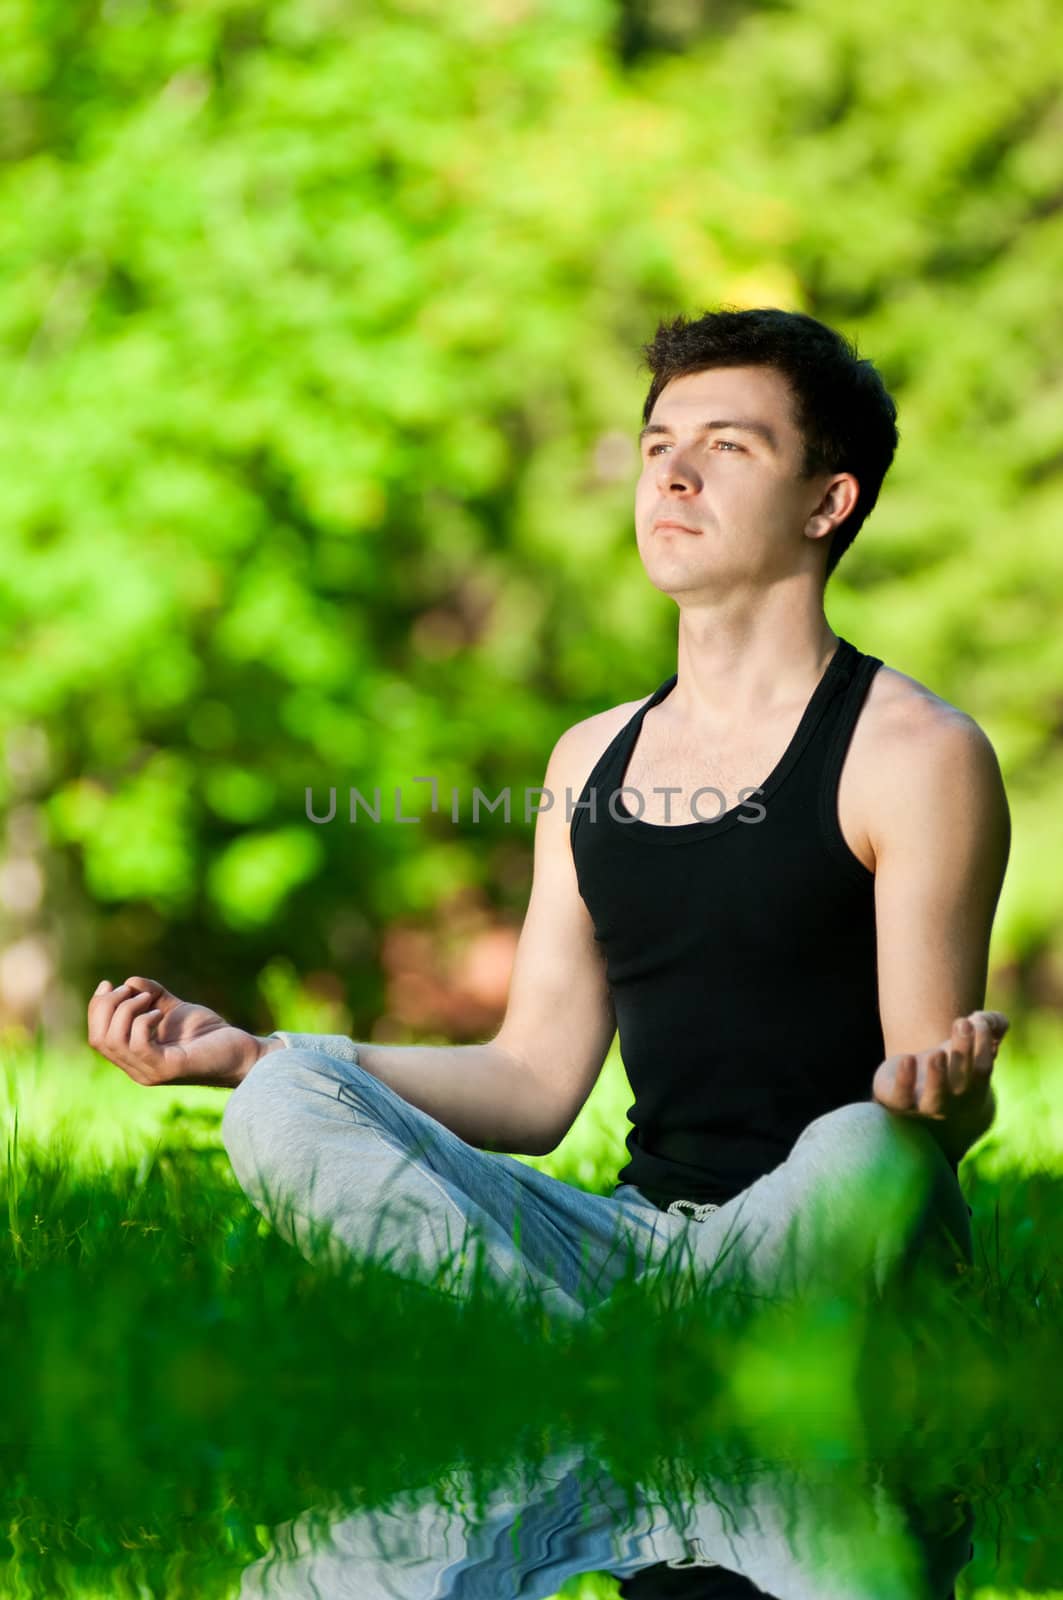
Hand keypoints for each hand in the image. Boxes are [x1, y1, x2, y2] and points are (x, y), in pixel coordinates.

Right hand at [87, 975, 262, 1087]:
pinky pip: (136, 1045)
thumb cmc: (210, 1035)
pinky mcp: (167, 1068)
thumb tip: (131, 981)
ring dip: (124, 1011)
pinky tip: (158, 1013)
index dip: (96, 1008)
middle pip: (98, 1038)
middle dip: (106, 1006)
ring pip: (112, 1041)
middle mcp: (137, 1068)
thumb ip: (153, 997)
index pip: (97, 1036)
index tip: (109, 983)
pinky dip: (141, 1022)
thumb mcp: (176, 1010)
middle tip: (128, 990)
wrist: (242, 1053)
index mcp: (134, 1056)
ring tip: (146, 999)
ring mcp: (150, 1071)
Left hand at [871, 1009, 1007, 1123]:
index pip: (983, 1069)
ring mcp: (924, 1105)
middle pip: (962, 1081)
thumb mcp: (966, 1045)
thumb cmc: (946, 1063)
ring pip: (935, 1096)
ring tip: (937, 1053)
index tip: (978, 1019)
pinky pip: (902, 1096)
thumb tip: (999, 1019)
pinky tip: (907, 1058)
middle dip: (964, 1051)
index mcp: (973, 1089)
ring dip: (938, 1075)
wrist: (910, 1090)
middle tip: (963, 1023)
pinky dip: (905, 1080)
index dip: (983, 1044)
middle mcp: (952, 1102)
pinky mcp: (897, 1102)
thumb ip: (987, 1028)